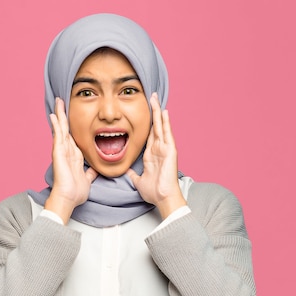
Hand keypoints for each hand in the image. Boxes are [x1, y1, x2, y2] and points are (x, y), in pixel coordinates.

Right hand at [45, 98, 97, 223]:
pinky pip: (58, 136)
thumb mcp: (87, 178)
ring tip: (58, 102)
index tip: (71, 115)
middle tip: (62, 102)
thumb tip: (96, 170)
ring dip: (60, 115)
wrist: (69, 198)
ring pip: (61, 129)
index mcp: (74, 155)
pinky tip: (55, 115)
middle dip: (64, 115)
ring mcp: (62, 151)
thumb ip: (90, 173)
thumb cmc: (76, 191)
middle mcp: (67, 151)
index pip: (73, 136)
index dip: (71, 125)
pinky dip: (56, 125)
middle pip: (65, 129)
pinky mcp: (58, 152)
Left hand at [127, 93, 185, 218]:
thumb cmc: (153, 192)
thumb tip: (125, 172)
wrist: (162, 198)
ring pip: (161, 126)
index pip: (149, 135)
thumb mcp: (138, 180)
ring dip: (158, 112)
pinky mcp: (170, 151)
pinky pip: (167, 133)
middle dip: (153, 112)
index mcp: (151, 155)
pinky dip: (166, 122)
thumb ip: (132, 175)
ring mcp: (165, 149)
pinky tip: (164, 111)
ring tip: (155, 98)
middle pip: (155, 126)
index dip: (147, 123)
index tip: (144, 112)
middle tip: (151, 97)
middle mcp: (159, 149)